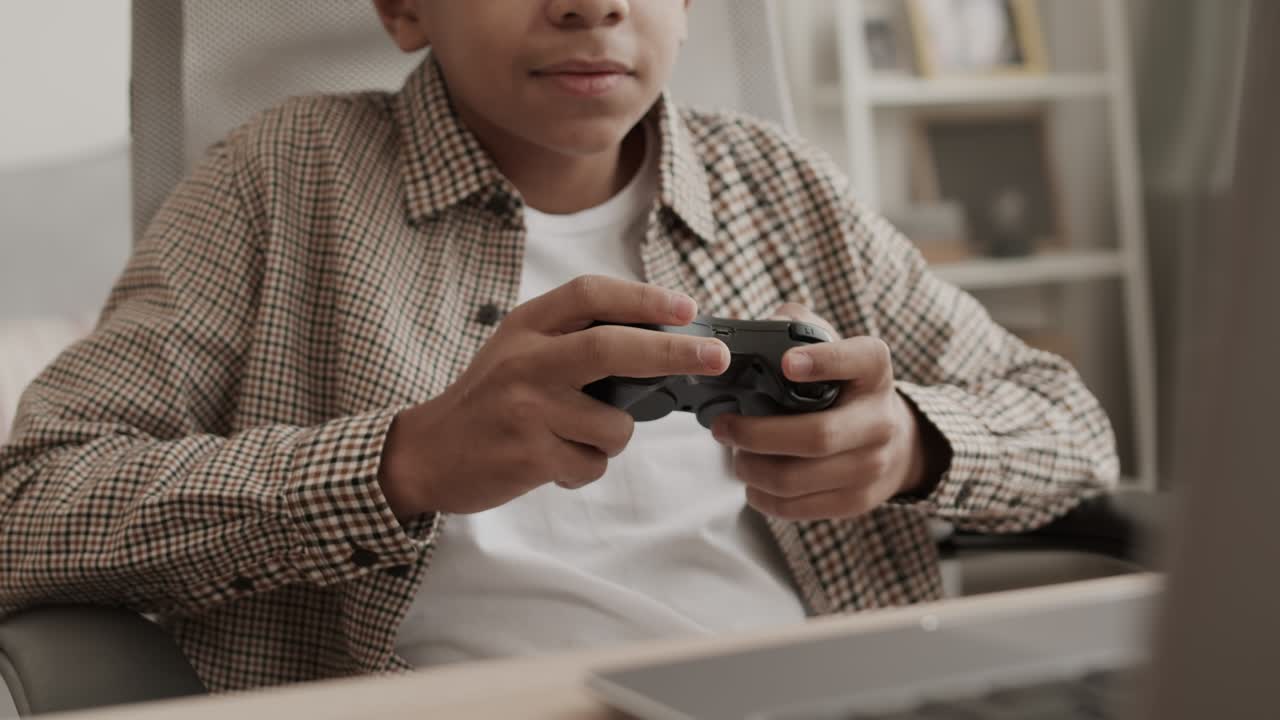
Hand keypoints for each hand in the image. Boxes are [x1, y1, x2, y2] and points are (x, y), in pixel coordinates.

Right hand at [377, 275, 729, 518]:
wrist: (427, 452)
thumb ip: (573, 338)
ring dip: (613, 438)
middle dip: (675, 351)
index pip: (592, 294)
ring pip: (615, 425)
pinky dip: (585, 467)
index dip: (644, 299)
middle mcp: (526, 361)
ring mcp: (527, 409)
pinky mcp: (529, 455)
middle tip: (717, 356)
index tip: (688, 309)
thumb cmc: (489, 399)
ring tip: (575, 438)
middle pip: (614, 348)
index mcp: (527, 326)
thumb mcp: (519, 349)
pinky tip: (554, 461)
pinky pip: (592, 464)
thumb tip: (661, 339)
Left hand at [711, 304, 935, 520]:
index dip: (823, 361)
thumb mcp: (827, 345)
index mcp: (874, 369)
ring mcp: (872, 465)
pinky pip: (798, 508)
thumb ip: (793, 327)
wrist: (891, 439)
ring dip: (752, 468)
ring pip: (798, 478)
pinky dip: (763, 497)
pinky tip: (751, 481)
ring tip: (735, 455)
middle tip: (722, 426)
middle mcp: (880, 419)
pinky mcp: (857, 501)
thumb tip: (745, 328)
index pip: (857, 359)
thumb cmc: (840, 385)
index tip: (787, 363)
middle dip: (756, 434)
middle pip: (816, 436)